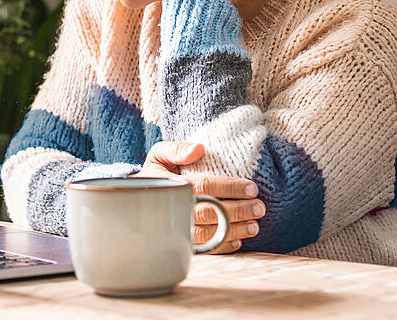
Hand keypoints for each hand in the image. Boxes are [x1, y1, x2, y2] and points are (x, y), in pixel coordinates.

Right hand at [128, 141, 265, 253]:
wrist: (137, 199)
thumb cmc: (154, 174)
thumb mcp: (158, 155)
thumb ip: (176, 149)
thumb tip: (199, 149)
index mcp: (171, 185)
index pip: (204, 186)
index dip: (229, 187)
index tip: (251, 188)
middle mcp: (174, 209)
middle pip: (211, 212)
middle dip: (238, 211)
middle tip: (259, 208)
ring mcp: (177, 228)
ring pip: (210, 233)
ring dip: (234, 230)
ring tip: (254, 226)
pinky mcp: (180, 242)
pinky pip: (204, 248)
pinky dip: (223, 246)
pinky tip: (238, 240)